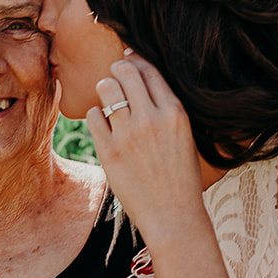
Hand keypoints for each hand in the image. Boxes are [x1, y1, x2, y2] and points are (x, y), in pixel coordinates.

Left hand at [88, 55, 205, 239]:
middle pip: (125, 71)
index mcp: (175, 113)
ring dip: (105, 90)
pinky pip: (93, 115)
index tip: (129, 61)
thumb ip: (166, 110)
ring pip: (106, 88)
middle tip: (116, 78)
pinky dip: (96, 116)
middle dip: (118, 70)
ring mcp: (128, 134)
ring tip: (110, 102)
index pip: (149, 70)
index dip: (136, 61)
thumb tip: (142, 80)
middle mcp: (151, 119)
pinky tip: (105, 126)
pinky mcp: (109, 150)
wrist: (173, 215)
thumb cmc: (180, 176)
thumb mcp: (184, 136)